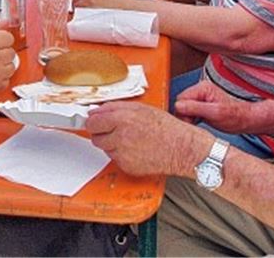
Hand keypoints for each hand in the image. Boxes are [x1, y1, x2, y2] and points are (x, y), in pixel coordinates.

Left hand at [87, 101, 208, 177]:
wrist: (180, 148)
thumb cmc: (165, 127)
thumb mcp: (140, 108)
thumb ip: (114, 108)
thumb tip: (96, 112)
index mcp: (122, 118)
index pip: (92, 121)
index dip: (93, 121)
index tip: (93, 122)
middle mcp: (120, 136)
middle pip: (95, 137)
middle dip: (102, 133)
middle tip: (115, 131)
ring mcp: (122, 153)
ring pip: (105, 148)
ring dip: (112, 144)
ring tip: (131, 140)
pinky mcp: (126, 165)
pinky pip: (115, 158)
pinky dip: (121, 155)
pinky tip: (135, 149)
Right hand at [173, 80, 248, 132]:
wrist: (245, 121)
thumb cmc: (235, 117)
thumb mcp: (215, 113)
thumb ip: (196, 108)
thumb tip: (178, 106)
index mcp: (202, 88)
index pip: (181, 99)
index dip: (183, 111)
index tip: (191, 121)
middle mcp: (200, 91)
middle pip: (181, 104)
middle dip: (185, 116)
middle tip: (195, 123)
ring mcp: (200, 98)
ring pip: (183, 109)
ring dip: (188, 118)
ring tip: (199, 123)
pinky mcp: (200, 106)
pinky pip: (188, 112)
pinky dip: (191, 119)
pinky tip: (199, 123)